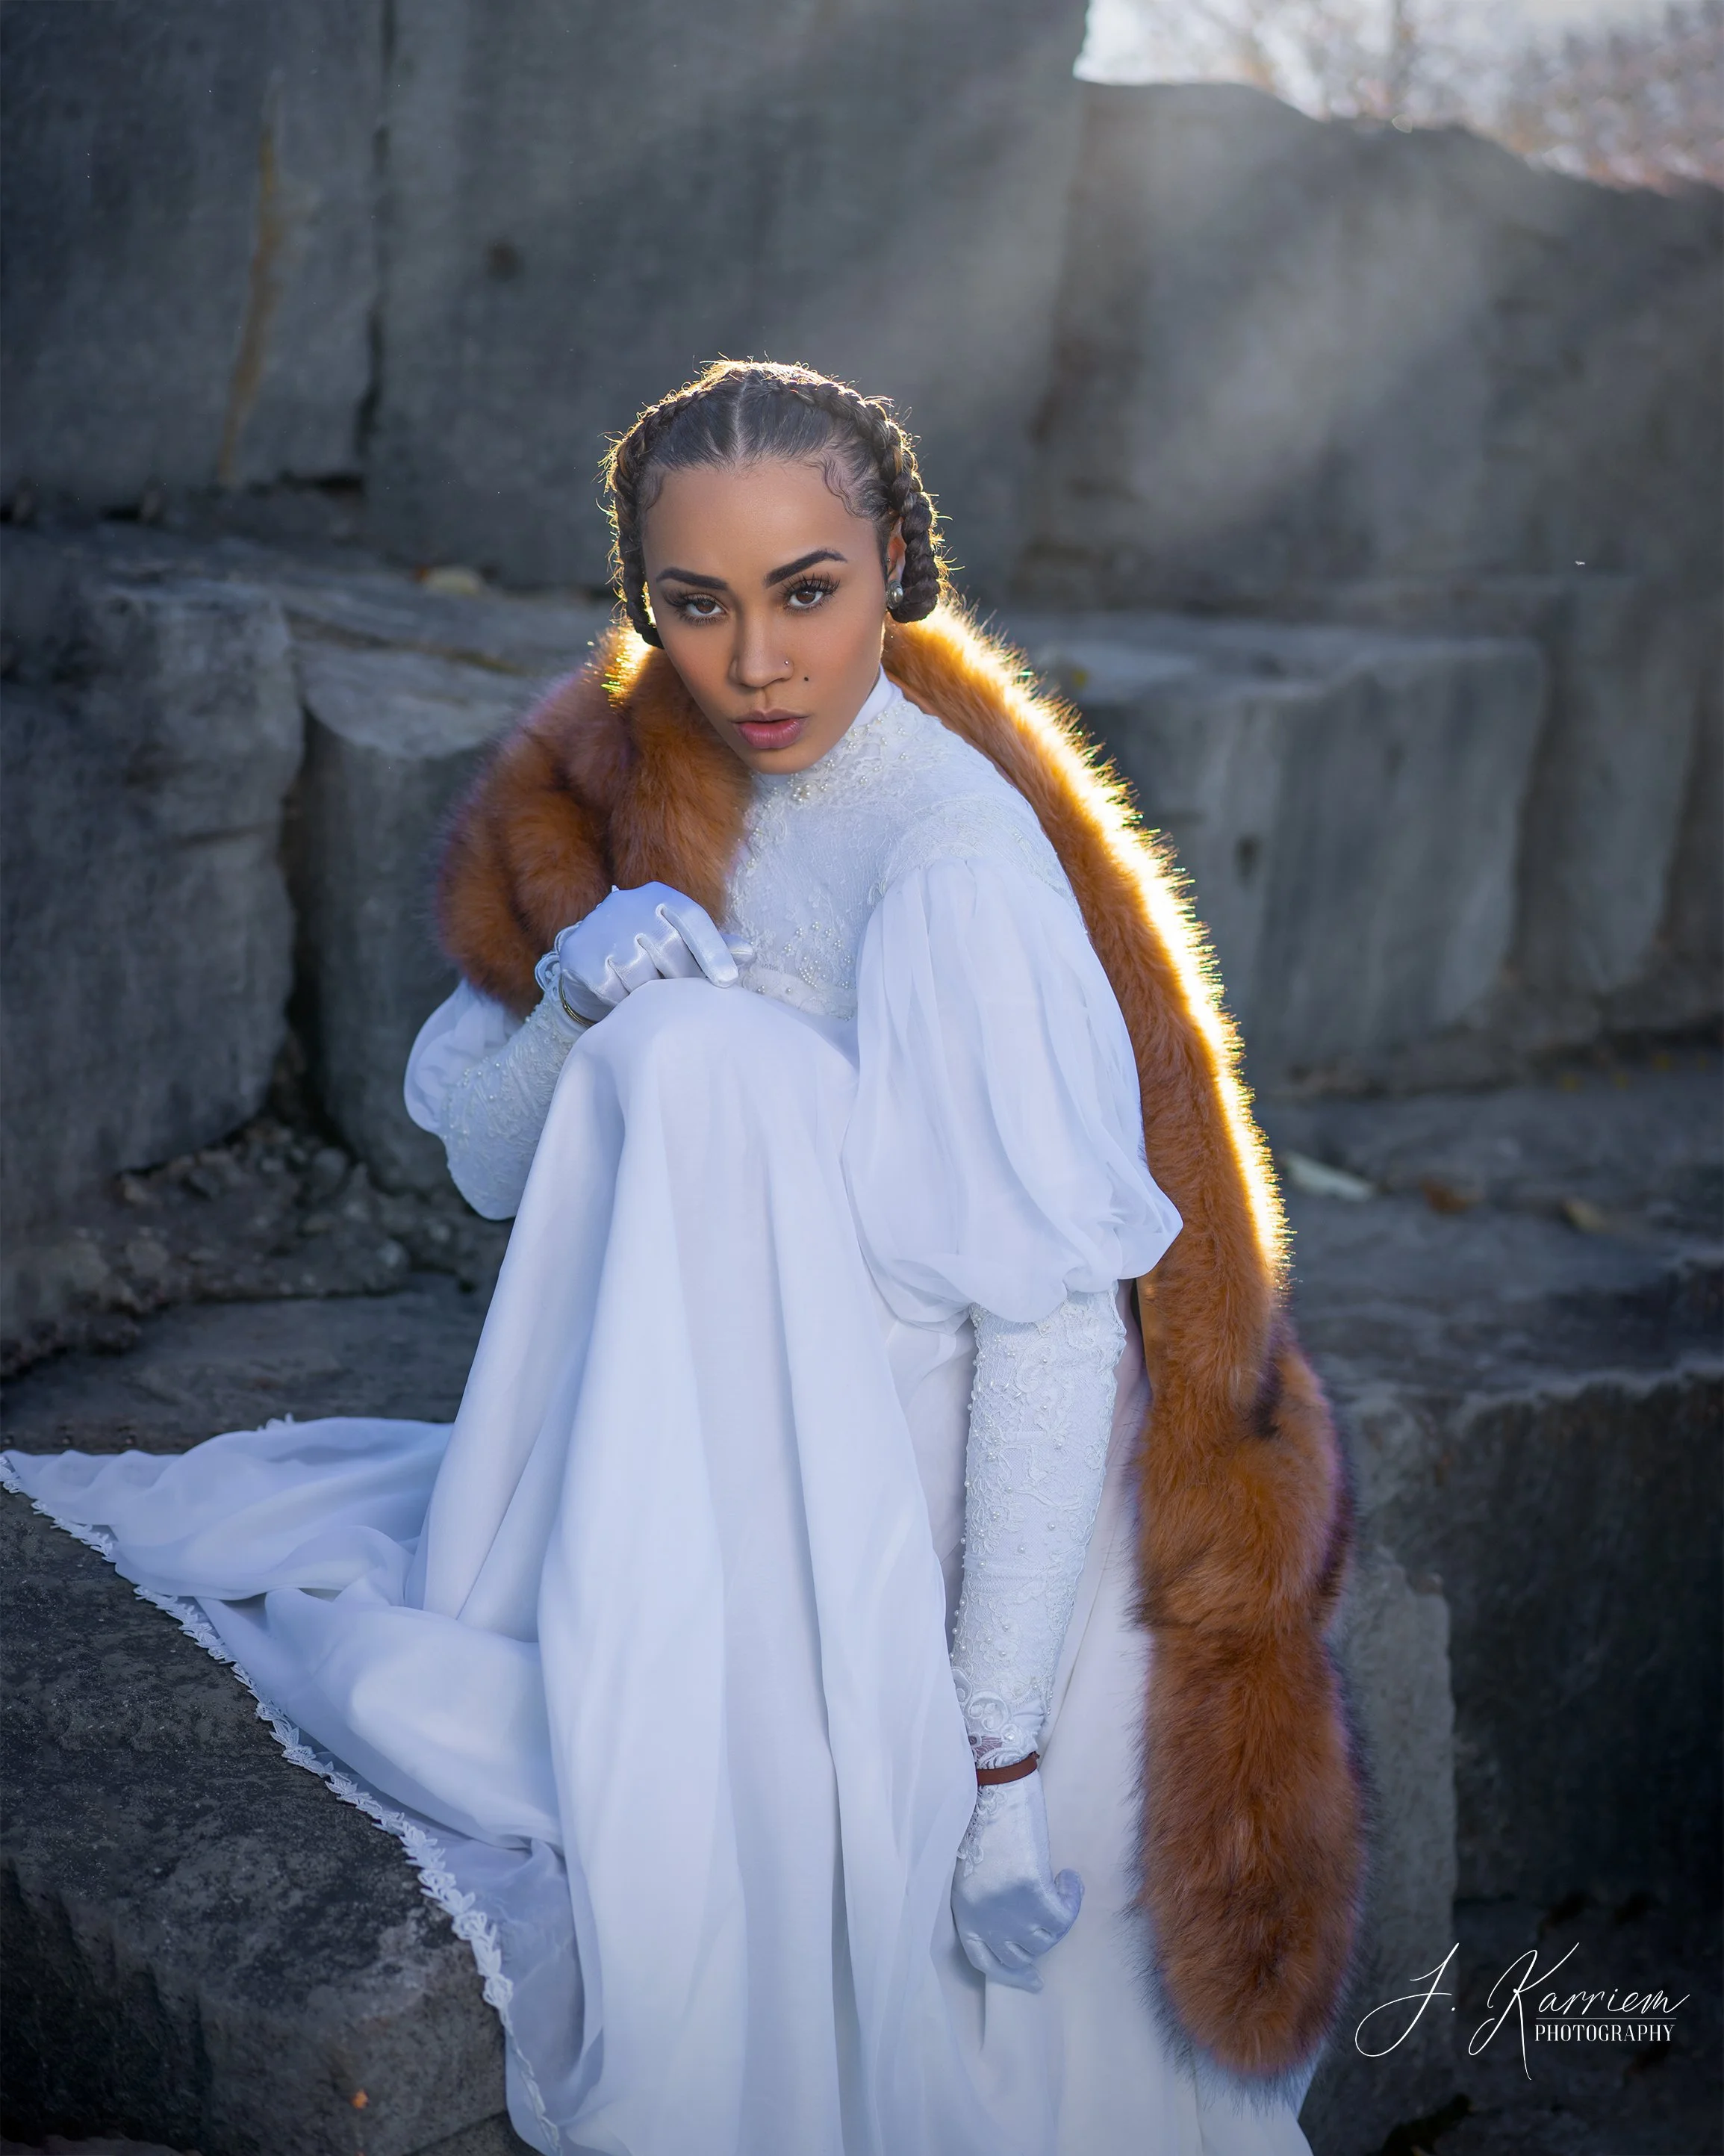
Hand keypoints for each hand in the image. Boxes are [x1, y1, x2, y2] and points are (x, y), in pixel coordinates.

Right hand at [553, 883, 750, 1021]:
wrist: (589, 954)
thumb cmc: (648, 949)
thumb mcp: (681, 940)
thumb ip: (714, 945)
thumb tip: (748, 953)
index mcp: (659, 897)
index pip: (692, 919)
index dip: (713, 950)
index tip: (728, 981)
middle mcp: (628, 905)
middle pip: (668, 946)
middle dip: (683, 977)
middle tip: (688, 999)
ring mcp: (601, 928)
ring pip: (639, 970)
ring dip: (651, 992)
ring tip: (654, 999)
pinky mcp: (580, 954)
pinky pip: (611, 986)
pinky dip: (623, 1001)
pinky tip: (627, 1003)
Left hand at [951, 1768, 1081, 1991]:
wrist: (991, 1784)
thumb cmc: (981, 1819)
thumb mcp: (972, 1869)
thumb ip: (984, 1901)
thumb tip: (1011, 1925)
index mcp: (965, 1910)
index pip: (985, 1960)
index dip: (1009, 1976)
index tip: (1032, 1981)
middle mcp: (985, 1915)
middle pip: (1019, 1954)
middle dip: (1039, 1948)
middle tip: (1053, 1930)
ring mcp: (1008, 1904)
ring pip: (1045, 1937)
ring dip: (1058, 1919)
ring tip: (1061, 1890)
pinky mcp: (1031, 1886)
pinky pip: (1063, 1914)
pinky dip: (1072, 1899)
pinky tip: (1069, 1879)